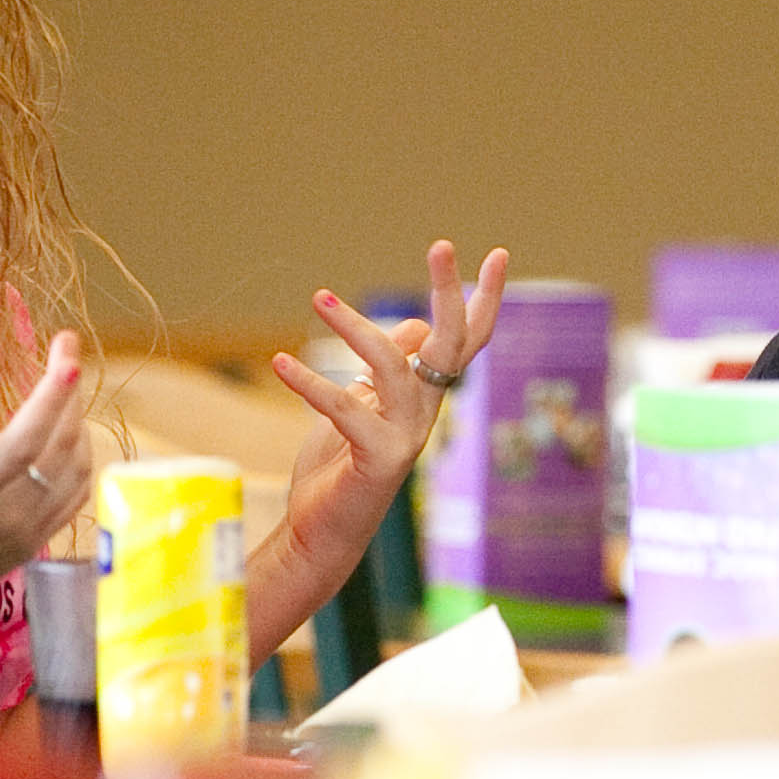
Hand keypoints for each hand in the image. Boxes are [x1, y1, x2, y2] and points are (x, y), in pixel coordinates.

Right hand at [0, 334, 95, 669]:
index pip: (25, 440)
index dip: (52, 397)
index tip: (69, 355)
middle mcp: (6, 517)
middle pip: (62, 448)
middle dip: (70, 395)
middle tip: (65, 354)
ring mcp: (23, 535)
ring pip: (76, 473)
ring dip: (80, 427)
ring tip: (66, 392)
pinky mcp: (29, 547)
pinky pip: (75, 501)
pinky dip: (83, 463)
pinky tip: (70, 442)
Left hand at [270, 239, 512, 562]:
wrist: (322, 534)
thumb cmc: (340, 467)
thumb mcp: (364, 403)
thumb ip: (389, 367)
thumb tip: (411, 327)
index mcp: (425, 395)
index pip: (464, 340)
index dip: (481, 299)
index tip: (496, 255)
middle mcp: (425, 412)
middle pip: (449, 344)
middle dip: (449, 292)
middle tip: (443, 245)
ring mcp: (406, 436)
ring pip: (392, 366)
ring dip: (354, 329)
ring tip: (318, 298)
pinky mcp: (377, 459)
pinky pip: (345, 408)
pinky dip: (310, 383)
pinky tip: (281, 362)